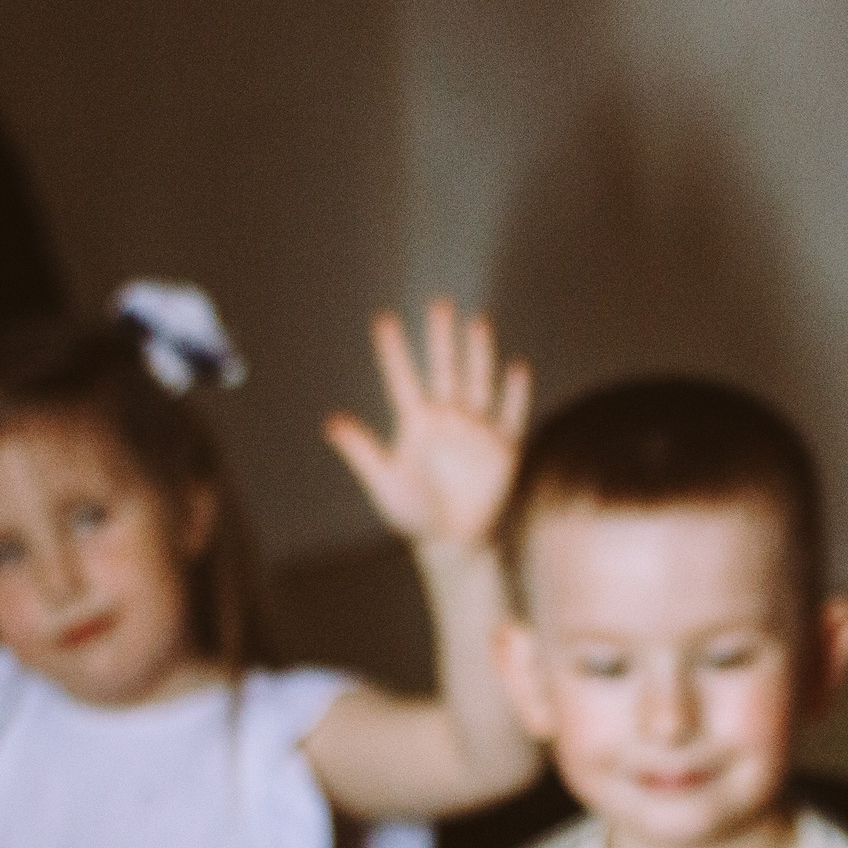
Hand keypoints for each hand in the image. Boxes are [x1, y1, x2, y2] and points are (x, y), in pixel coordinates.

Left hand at [325, 300, 532, 550]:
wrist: (456, 543)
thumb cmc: (415, 516)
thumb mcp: (384, 482)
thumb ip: (361, 450)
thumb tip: (330, 422)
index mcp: (415, 423)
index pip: (402, 378)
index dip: (392, 351)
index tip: (383, 320)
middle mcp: (447, 418)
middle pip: (444, 369)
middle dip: (442, 338)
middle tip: (439, 304)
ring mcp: (476, 430)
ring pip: (478, 381)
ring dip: (478, 354)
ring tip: (478, 322)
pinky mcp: (504, 448)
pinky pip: (511, 414)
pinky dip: (514, 393)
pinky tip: (517, 368)